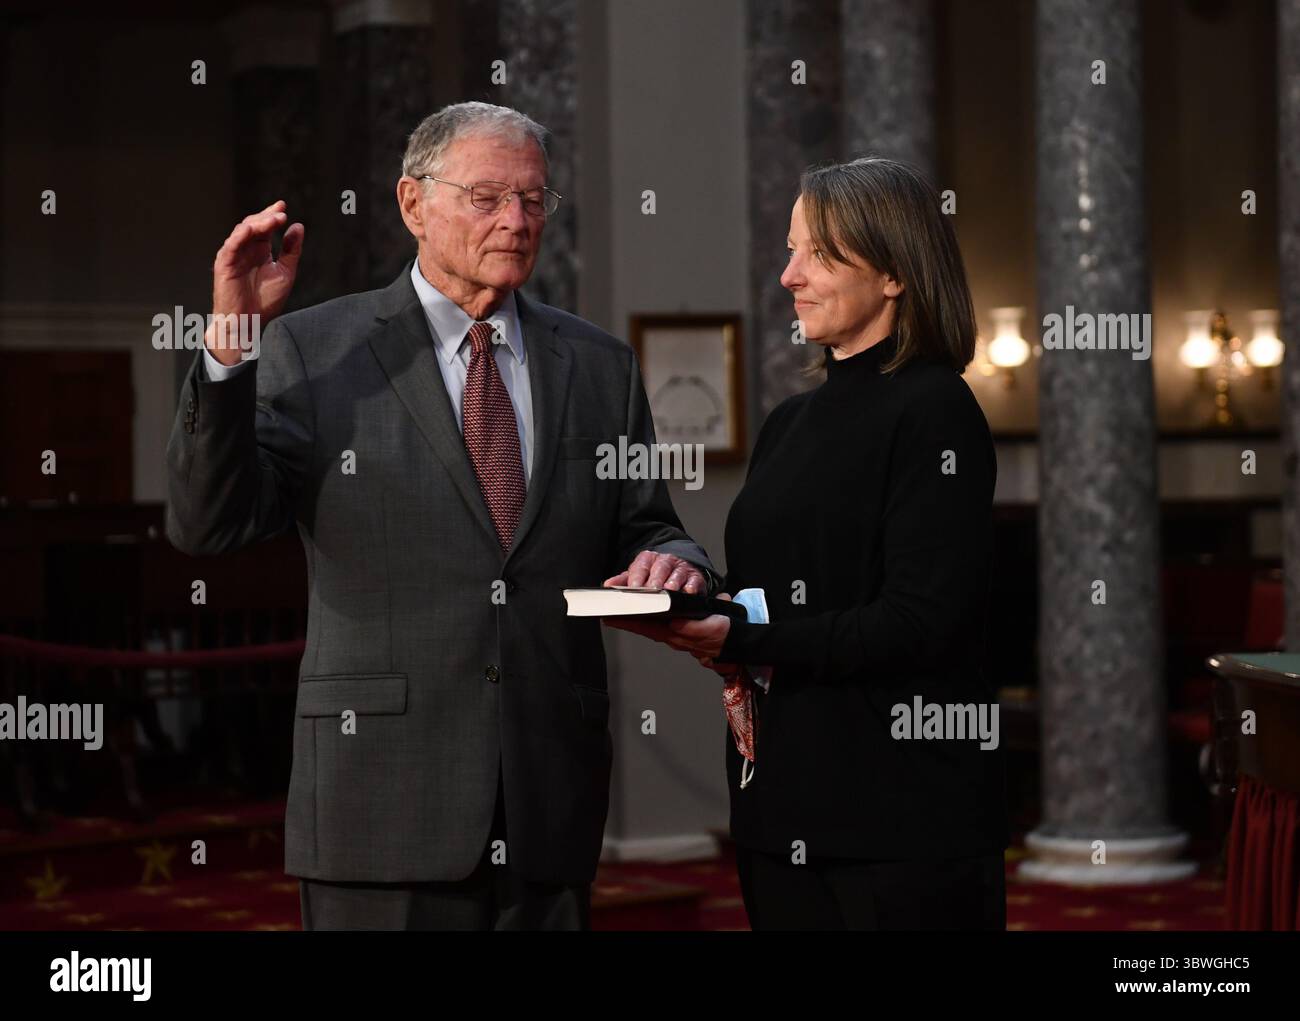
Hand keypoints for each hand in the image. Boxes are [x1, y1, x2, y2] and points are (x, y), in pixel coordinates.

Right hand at [206, 200, 304, 365]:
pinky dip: (240, 236)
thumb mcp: (285, 272)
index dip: (273, 215)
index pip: (265, 227)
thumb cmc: (265, 301)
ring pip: (243, 231)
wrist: (249, 322)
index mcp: (260, 250)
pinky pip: (231, 246)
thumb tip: (298, 226)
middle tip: (281, 211)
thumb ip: (291, 250)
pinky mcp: (224, 264)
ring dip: (257, 223)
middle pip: (254, 224)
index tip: (284, 207)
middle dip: (267, 216)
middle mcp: (246, 249)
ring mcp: (234, 255)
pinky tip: (250, 229)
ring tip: (273, 219)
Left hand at [602, 549, 705, 593]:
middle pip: (659, 568)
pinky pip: (694, 580)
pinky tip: (688, 592)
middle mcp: (665, 561)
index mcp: (648, 559)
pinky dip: (692, 586)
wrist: (680, 567)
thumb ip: (623, 581)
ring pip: (676, 573)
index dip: (637, 577)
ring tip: (669, 592)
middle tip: (651, 591)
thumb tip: (608, 585)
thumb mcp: (638, 575)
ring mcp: (680, 568)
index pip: (641, 566)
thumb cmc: (655, 575)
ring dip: (673, 583)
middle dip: (655, 580)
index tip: (633, 588)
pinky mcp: (695, 577)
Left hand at [602, 593, 731, 666]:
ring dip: (633, 621)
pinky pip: (657, 626)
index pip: (648, 628)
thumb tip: (675, 625)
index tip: (613, 617)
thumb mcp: (711, 629)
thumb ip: (693, 629)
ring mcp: (676, 635)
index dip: (629, 622)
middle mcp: (673, 636)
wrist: (737, 642)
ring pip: (649, 627)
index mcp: (678, 636)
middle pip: (644, 628)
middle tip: (607, 614)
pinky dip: (645, 621)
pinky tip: (639, 615)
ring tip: (617, 614)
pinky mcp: (681, 631)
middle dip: (625, 622)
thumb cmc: (724, 635)